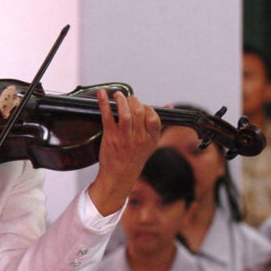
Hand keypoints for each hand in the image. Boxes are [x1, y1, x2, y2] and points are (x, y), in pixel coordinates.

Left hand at [87, 89, 160, 214]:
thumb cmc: (134, 158)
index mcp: (151, 138)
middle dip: (133, 100)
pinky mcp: (110, 137)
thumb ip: (158, 123)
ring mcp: (124, 137)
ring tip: (118, 95)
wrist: (119, 176)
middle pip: (139, 111)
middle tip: (128, 98)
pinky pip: (108, 116)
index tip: (141, 106)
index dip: (147, 108)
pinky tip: (102, 95)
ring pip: (125, 113)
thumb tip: (169, 106)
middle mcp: (139, 138)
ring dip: (121, 99)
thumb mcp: (151, 142)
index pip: (153, 117)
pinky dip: (104, 103)